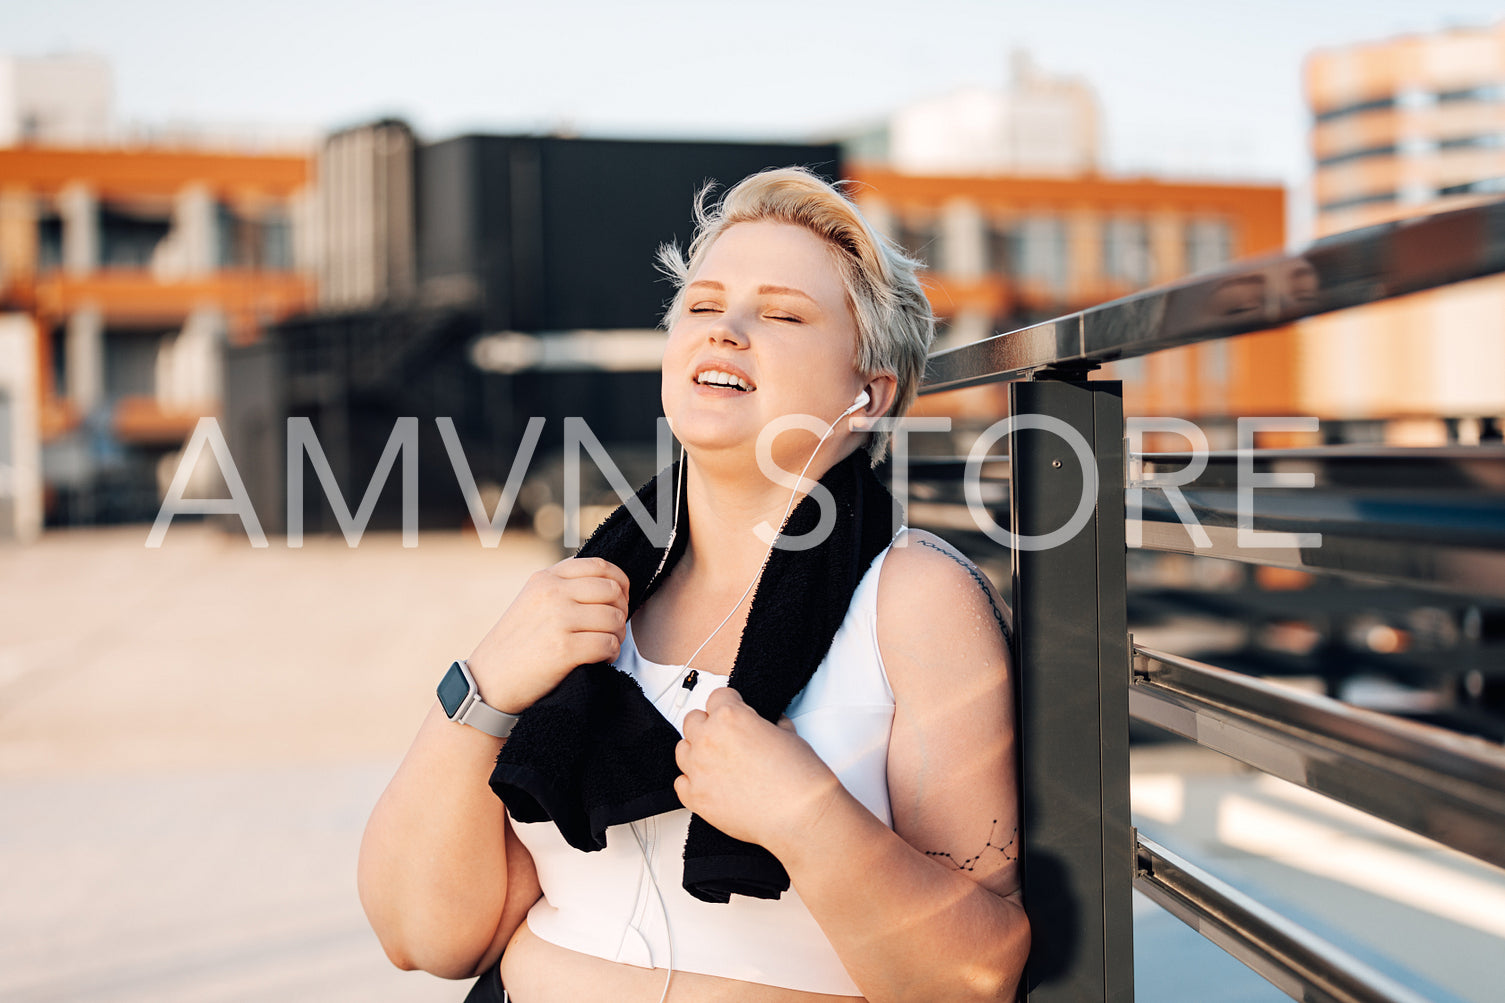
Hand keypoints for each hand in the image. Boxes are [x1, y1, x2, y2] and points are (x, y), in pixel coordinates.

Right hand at [466, 557, 628, 714]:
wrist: (488, 682)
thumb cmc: (515, 645)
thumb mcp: (532, 601)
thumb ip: (563, 587)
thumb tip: (609, 585)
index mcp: (546, 578)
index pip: (600, 566)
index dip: (620, 582)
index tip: (619, 600)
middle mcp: (552, 593)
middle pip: (612, 591)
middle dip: (621, 611)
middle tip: (613, 628)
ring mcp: (559, 619)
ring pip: (614, 618)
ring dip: (617, 635)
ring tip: (605, 645)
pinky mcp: (564, 649)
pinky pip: (608, 644)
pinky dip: (610, 654)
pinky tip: (600, 660)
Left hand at [673, 687, 840, 854]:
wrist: (799, 815)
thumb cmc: (798, 777)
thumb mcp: (789, 735)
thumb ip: (770, 725)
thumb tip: (768, 726)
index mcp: (730, 717)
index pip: (717, 696)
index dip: (729, 703)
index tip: (734, 709)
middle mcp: (709, 740)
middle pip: (693, 720)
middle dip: (708, 724)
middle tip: (726, 736)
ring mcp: (698, 769)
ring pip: (682, 749)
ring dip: (696, 751)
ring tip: (716, 761)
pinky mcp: (696, 798)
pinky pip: (681, 783)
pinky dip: (692, 782)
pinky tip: (708, 783)